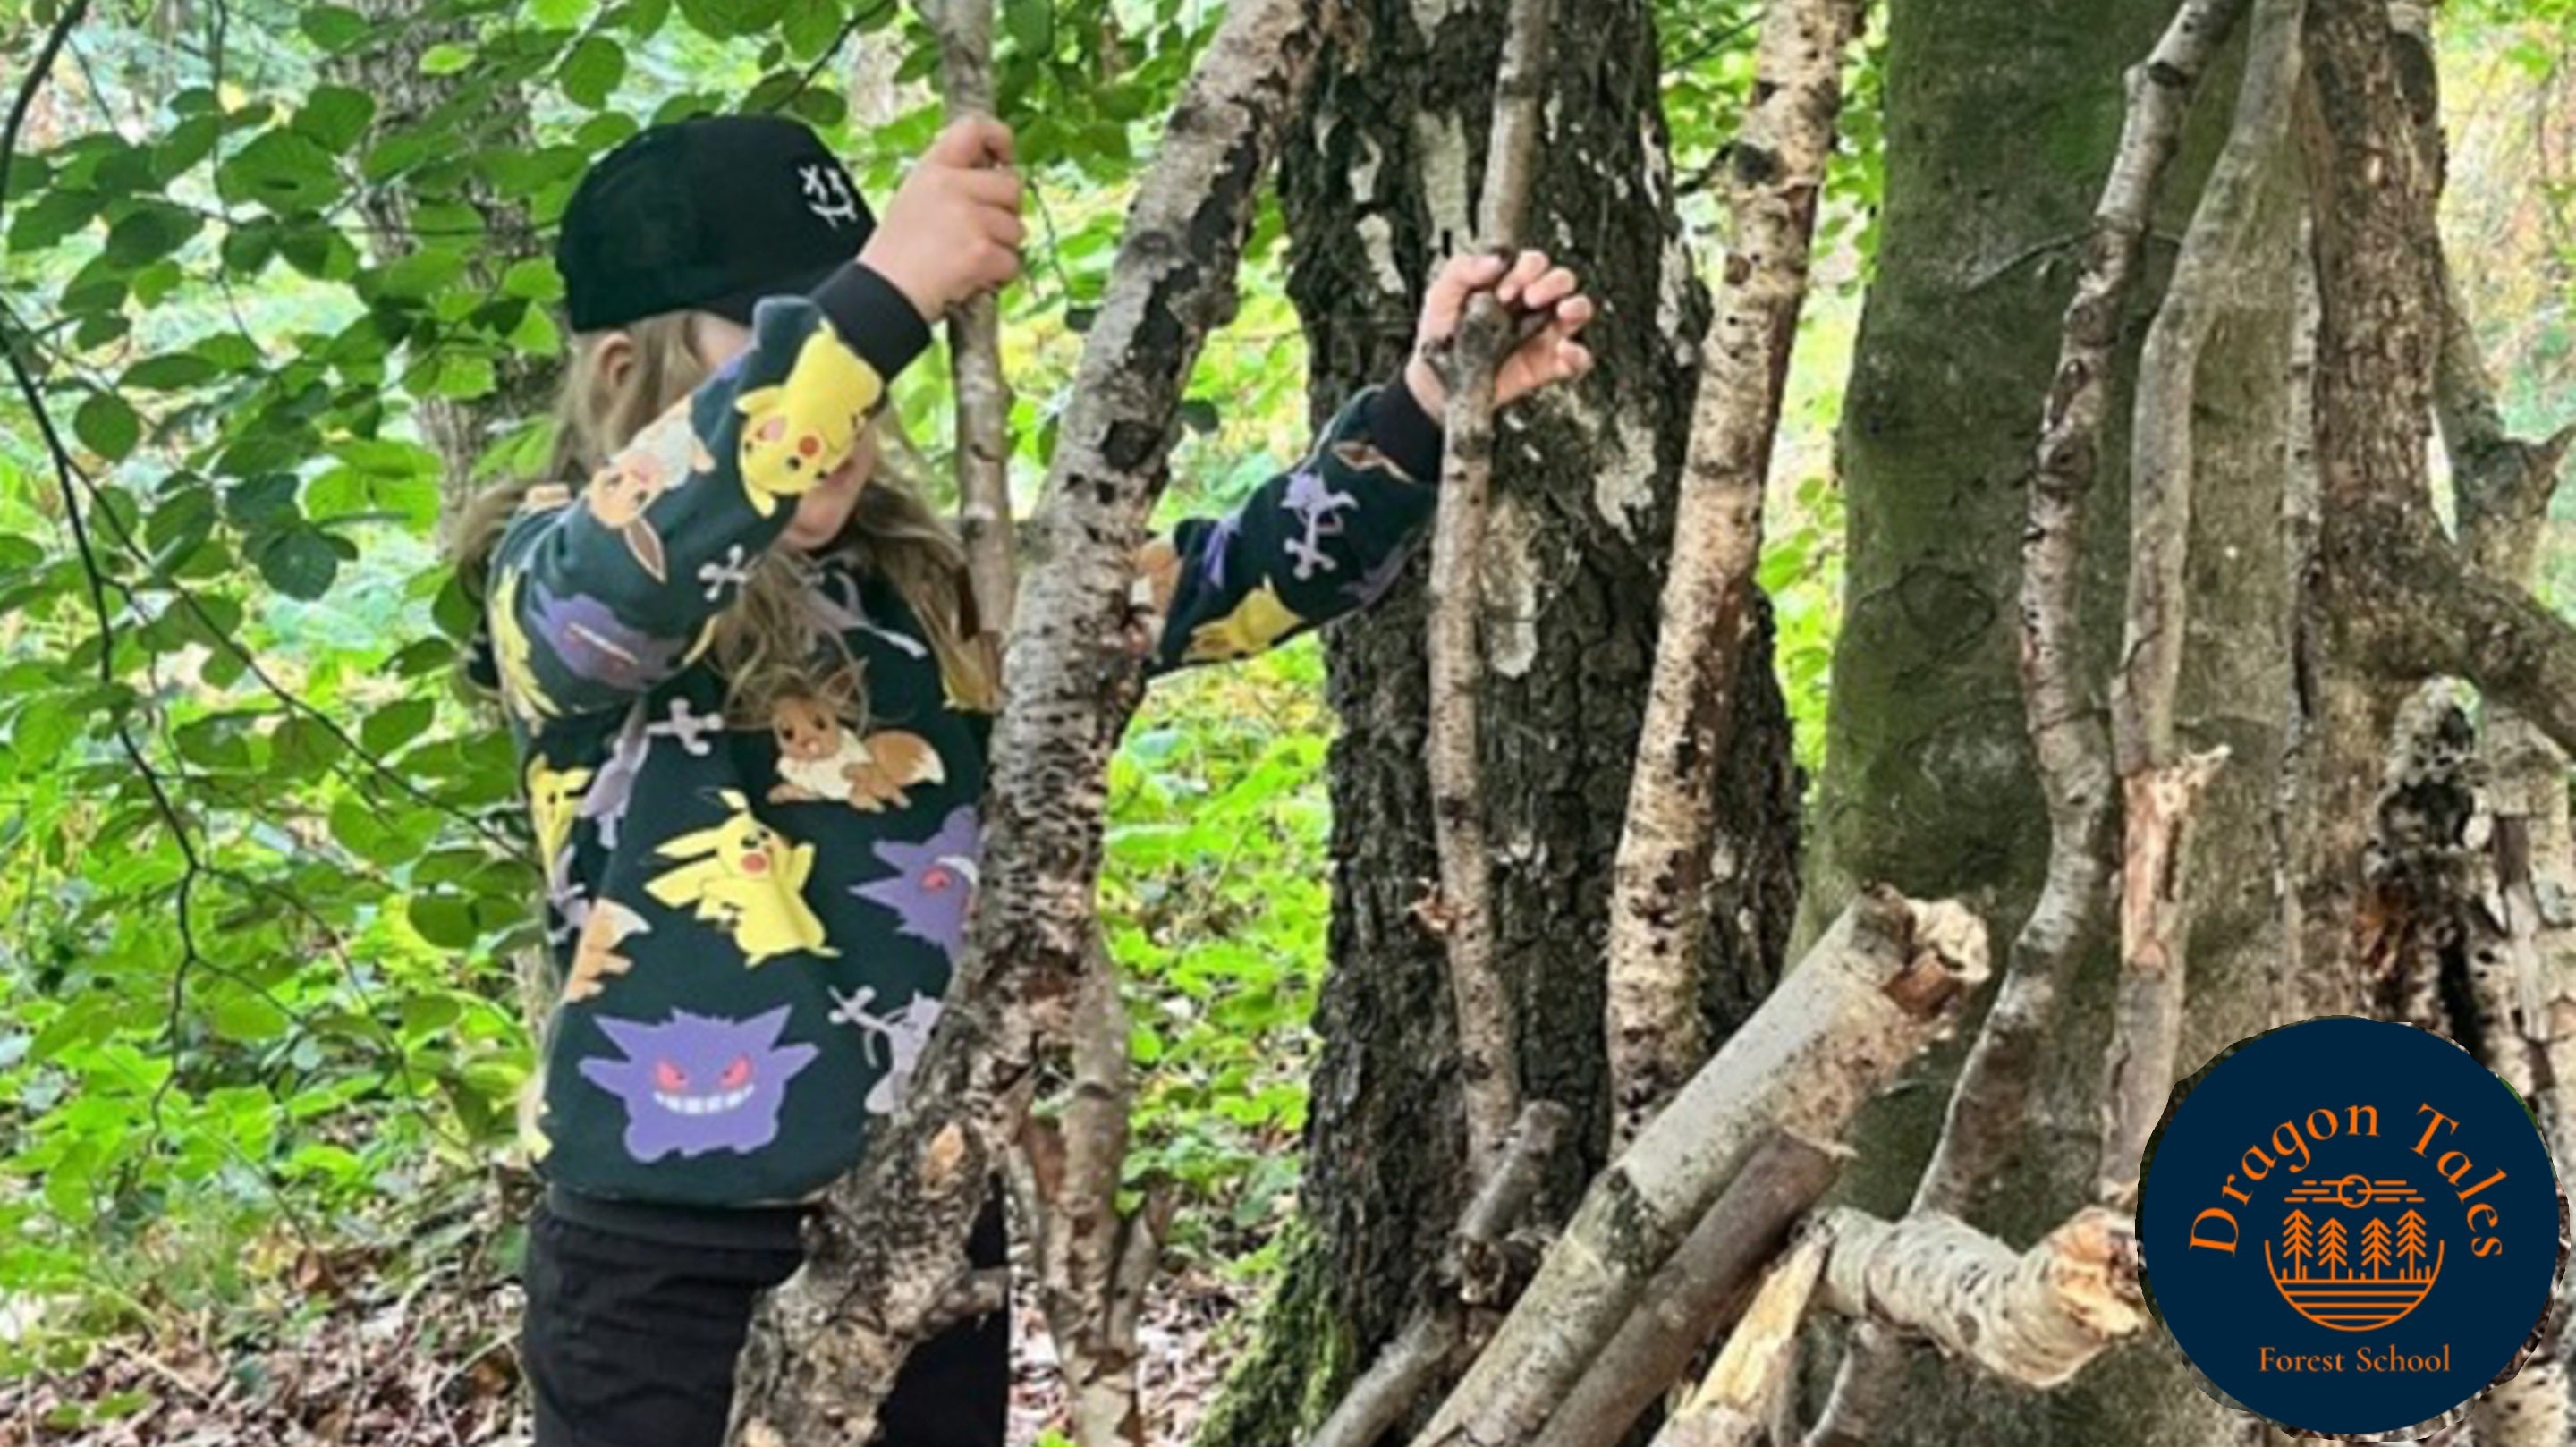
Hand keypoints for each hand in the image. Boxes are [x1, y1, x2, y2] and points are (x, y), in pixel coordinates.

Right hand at [859, 118, 1026, 322]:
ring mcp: (969, 218)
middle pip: (1011, 187)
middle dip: (1006, 213)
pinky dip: (999, 277)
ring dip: (1001, 249)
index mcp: (933, 169)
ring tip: (968, 260)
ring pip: (1016, 229)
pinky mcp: (981, 251)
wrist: (883, 294)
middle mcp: (952, 186)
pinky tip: (972, 279)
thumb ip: (951, 182)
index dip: (999, 138)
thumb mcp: (913, 198)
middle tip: (982, 234)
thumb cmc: (897, 255)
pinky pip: (1012, 262)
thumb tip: (995, 174)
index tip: (1005, 157)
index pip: (973, 129)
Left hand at [1403, 249, 1595, 419]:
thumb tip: (1497, 260)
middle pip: (1563, 279)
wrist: (1436, 383)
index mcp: (1509, 283)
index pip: (1534, 263)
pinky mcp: (1548, 365)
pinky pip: (1578, 358)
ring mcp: (1543, 334)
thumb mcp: (1441, 293)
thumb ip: (1463, 269)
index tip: (1502, 291)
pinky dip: (1578, 354)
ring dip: (1576, 306)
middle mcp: (1531, 305)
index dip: (1525, 270)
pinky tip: (1564, 351)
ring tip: (1561, 312)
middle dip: (1552, 282)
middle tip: (1529, 298)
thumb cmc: (1440, 335)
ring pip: (1579, 310)